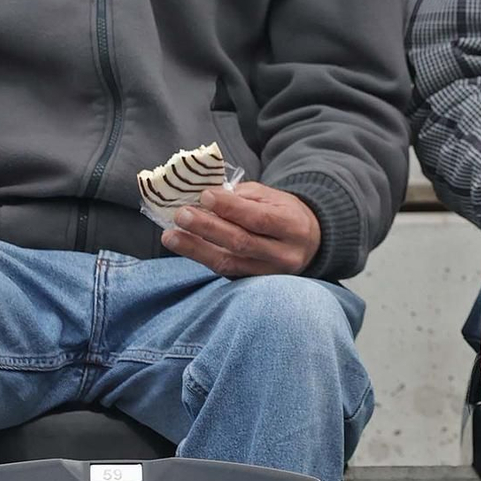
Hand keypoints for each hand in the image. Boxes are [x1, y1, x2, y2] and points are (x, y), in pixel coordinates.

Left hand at [160, 182, 321, 276]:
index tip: (204, 196)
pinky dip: (203, 258)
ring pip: (229, 263)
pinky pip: (226, 272)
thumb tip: (204, 197)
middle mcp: (283, 254)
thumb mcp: (271, 197)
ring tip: (171, 237)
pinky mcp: (254, 284)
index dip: (229, 208)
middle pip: (241, 243)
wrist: (309, 243)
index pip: (259, 218)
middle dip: (207, 228)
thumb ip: (241, 196)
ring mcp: (269, 274)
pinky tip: (186, 247)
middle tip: (181, 215)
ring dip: (196, 249)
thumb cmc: (283, 214)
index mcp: (292, 225)